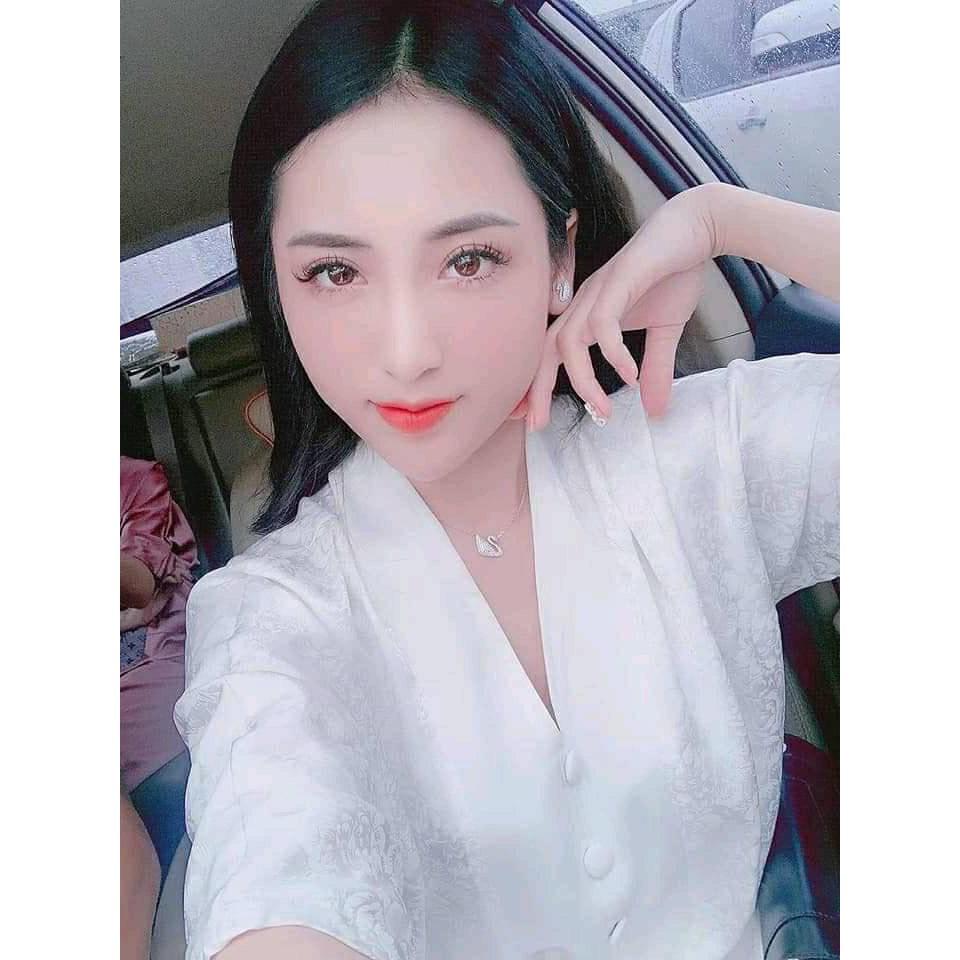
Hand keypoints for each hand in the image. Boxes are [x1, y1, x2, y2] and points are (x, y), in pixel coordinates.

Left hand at [527, 184, 718, 427]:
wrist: (697, 228)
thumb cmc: (675, 273)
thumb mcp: (665, 331)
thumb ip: (656, 369)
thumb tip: (656, 411)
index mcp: (588, 313)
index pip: (550, 353)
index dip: (537, 385)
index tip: (534, 420)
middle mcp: (585, 303)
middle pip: (545, 349)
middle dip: (537, 389)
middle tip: (537, 425)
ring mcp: (599, 291)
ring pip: (570, 341)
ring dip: (582, 380)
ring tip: (604, 409)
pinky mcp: (620, 280)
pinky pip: (603, 323)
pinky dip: (612, 352)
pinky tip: (629, 374)